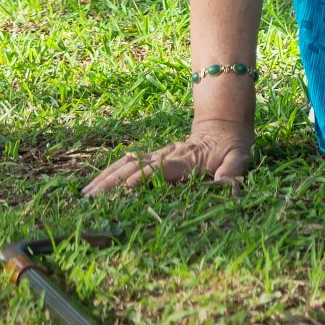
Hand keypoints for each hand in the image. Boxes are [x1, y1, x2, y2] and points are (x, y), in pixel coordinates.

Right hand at [83, 120, 254, 196]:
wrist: (223, 125)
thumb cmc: (232, 146)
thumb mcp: (240, 156)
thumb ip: (234, 170)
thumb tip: (229, 187)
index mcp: (187, 159)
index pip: (162, 168)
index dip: (145, 177)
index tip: (126, 188)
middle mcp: (168, 155)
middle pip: (135, 166)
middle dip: (112, 182)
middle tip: (90, 199)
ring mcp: (158, 154)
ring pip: (125, 163)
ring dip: (104, 178)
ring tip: (84, 194)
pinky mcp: (152, 157)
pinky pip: (126, 163)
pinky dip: (108, 173)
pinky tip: (93, 185)